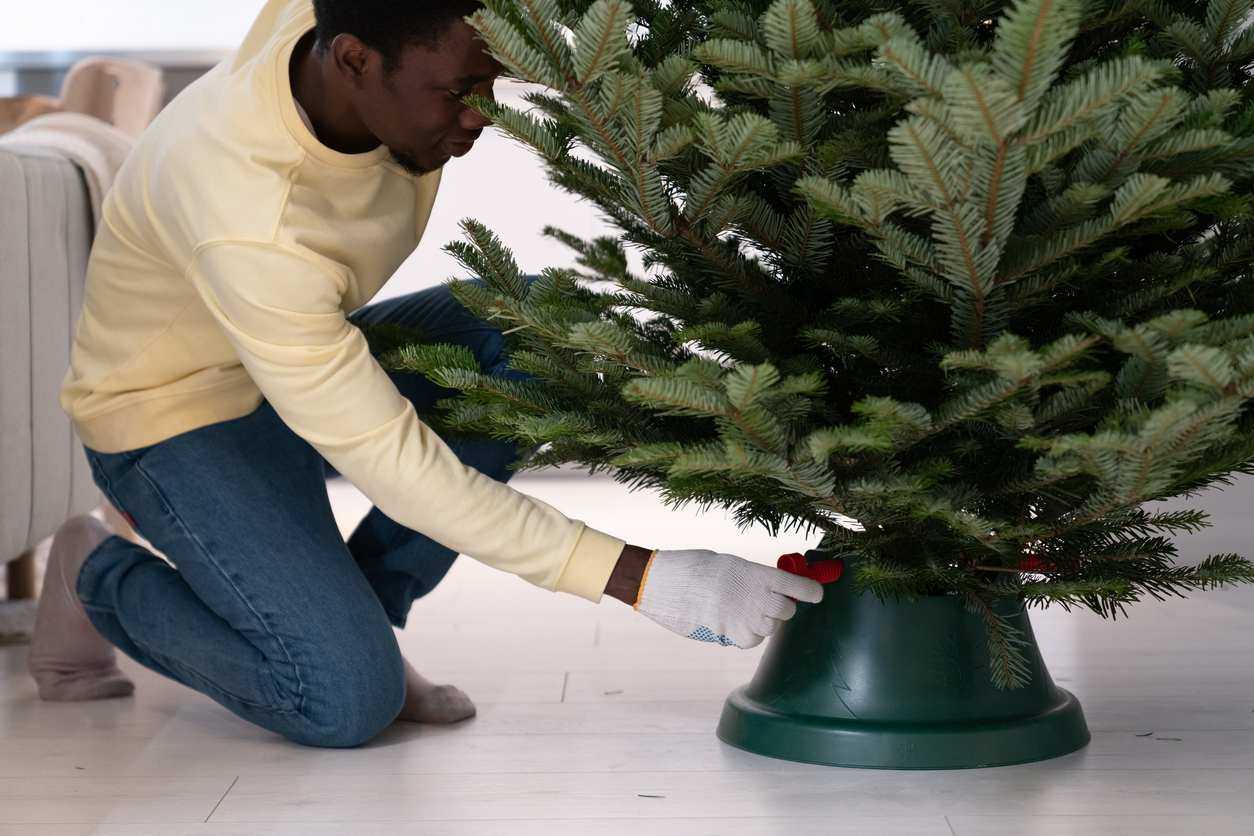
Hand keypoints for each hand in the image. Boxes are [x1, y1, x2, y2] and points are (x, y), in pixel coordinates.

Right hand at [633, 549, 823, 648]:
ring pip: (769, 628)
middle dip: (778, 608)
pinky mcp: (732, 636)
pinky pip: (751, 641)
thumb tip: (771, 589)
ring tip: (735, 610)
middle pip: (786, 611)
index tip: (816, 594)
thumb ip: (753, 578)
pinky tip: (728, 623)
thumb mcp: (729, 564)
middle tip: (759, 602)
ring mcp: (747, 618)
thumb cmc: (693, 567)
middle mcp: (758, 597)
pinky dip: (745, 636)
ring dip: (760, 622)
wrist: (662, 582)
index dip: (810, 592)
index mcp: (758, 573)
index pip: (798, 586)